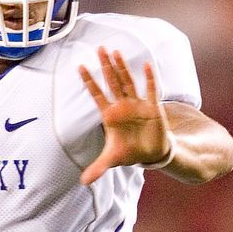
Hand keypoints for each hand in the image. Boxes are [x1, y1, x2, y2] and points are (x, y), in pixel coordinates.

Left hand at [78, 46, 171, 184]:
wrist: (151, 154)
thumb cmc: (129, 152)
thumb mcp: (112, 159)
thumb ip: (97, 168)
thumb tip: (83, 183)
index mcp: (110, 115)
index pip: (97, 94)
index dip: (89, 81)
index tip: (80, 66)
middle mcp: (122, 106)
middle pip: (112, 82)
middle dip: (106, 66)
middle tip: (99, 48)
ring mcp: (137, 104)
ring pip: (128, 82)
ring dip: (122, 67)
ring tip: (116, 52)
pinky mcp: (153, 107)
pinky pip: (151, 90)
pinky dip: (149, 78)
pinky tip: (146, 65)